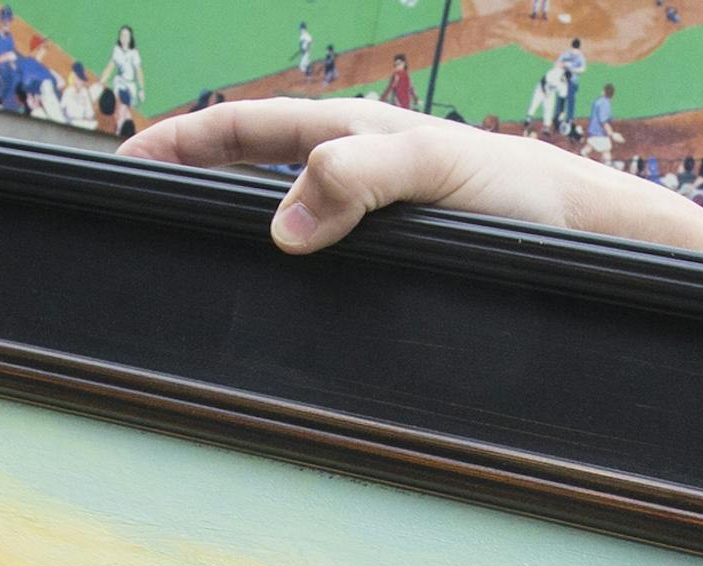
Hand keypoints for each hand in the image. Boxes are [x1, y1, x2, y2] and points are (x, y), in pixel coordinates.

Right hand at [120, 98, 702, 267]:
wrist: (578, 229)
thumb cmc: (515, 195)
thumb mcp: (437, 176)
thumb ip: (363, 181)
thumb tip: (282, 226)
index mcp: (346, 133)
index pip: (241, 127)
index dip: (179, 144)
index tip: (125, 166)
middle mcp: (349, 166)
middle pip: (247, 167)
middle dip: (189, 182)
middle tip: (135, 215)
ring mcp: (365, 209)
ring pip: (278, 212)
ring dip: (230, 230)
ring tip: (186, 261)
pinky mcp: (387, 251)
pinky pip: (317, 255)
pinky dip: (281, 268)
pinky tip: (270, 302)